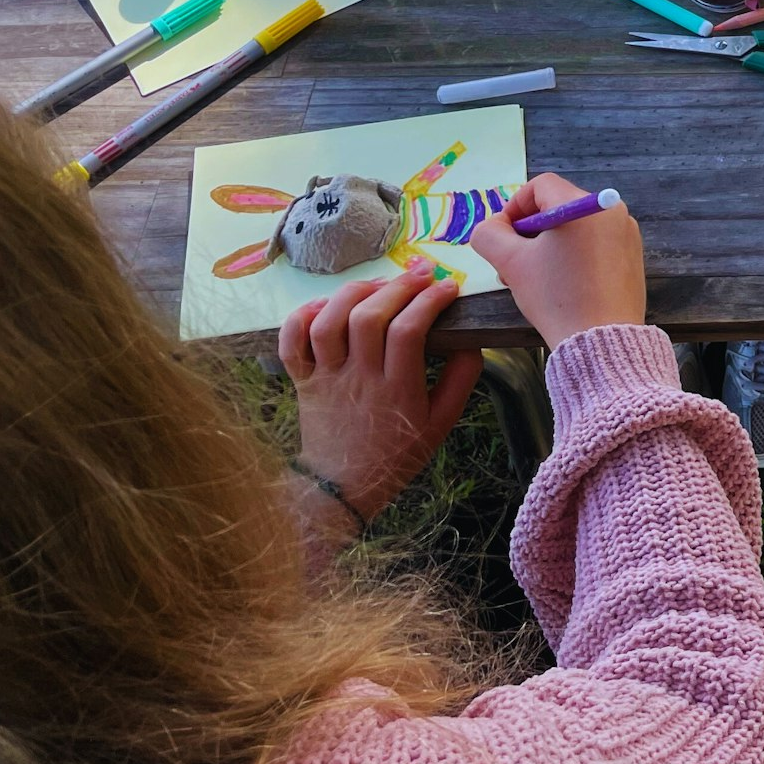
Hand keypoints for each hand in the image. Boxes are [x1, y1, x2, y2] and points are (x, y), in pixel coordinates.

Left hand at [280, 260, 482, 521]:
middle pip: (369, 318)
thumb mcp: (442, 424)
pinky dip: (302, 316)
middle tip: (420, 274)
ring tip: (378, 285)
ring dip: (354, 293)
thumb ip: (461, 381)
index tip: (448, 287)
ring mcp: (326, 378)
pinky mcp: (302, 380)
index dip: (430, 301)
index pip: (409, 331)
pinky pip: (292, 342)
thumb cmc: (397, 454)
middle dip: (398, 287)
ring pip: (329, 322)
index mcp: (397, 390)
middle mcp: (359, 378)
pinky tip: (326, 305)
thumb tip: (472, 341)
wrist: (343, 489)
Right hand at [469, 173, 646, 347]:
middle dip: (529, 232)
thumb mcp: (511, 263)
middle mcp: (611, 210)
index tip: (504, 237)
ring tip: (534, 279)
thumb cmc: (556, 296)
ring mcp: (626, 233)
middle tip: (513, 264)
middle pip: (558, 207)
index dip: (515, 207)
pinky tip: (562, 285)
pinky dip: (574, 255)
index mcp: (583, 205)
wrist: (601, 339)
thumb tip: (494, 226)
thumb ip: (490, 234)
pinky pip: (596, 243)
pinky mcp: (633, 255)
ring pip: (576, 227)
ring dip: (549, 246)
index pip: (541, 186)